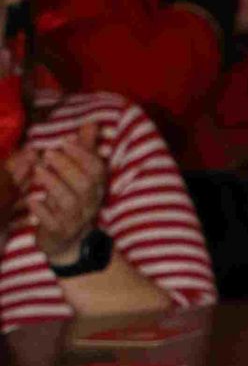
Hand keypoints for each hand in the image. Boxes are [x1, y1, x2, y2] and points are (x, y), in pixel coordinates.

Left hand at [21, 133, 105, 265]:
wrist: (69, 242)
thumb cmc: (71, 200)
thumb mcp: (80, 174)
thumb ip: (85, 149)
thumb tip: (92, 123)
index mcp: (95, 188)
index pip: (97, 169)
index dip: (83, 154)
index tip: (65, 140)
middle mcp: (89, 204)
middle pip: (85, 184)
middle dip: (67, 166)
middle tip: (48, 152)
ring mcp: (76, 220)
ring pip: (70, 202)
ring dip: (53, 184)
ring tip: (38, 170)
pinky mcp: (60, 233)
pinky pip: (54, 223)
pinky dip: (42, 211)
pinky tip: (32, 200)